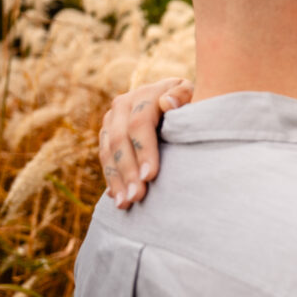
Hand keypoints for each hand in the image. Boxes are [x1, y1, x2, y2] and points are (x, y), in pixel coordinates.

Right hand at [100, 77, 193, 207]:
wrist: (173, 95)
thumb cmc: (189, 99)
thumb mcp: (191, 92)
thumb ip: (182, 95)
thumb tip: (167, 102)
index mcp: (144, 95)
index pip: (140, 124)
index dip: (144, 150)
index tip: (151, 176)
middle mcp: (122, 105)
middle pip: (120, 140)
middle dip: (128, 171)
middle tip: (137, 197)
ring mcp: (111, 120)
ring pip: (108, 152)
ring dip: (116, 179)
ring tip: (125, 203)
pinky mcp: (106, 134)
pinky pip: (105, 158)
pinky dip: (111, 178)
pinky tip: (118, 198)